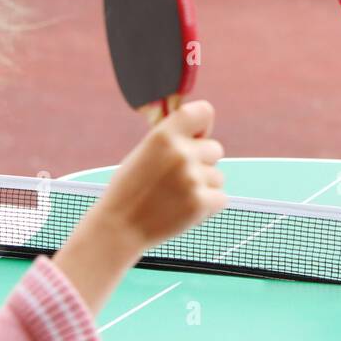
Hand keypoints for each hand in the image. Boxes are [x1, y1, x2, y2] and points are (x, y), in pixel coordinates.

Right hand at [86, 100, 225, 254]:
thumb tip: (201, 132)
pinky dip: (208, 206)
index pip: (204, 112)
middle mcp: (180, 153)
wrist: (119, 228)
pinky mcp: (200, 203)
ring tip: (176, 197)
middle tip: (177, 179)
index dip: (203, 127)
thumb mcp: (144, 153)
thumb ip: (172, 140)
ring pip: (218, 176)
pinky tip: (184, 210)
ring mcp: (192, 178)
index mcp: (163, 135)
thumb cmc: (130, 189)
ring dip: (204, 187)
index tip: (194, 139)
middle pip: (215, 149)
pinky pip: (221, 198)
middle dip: (202, 163)